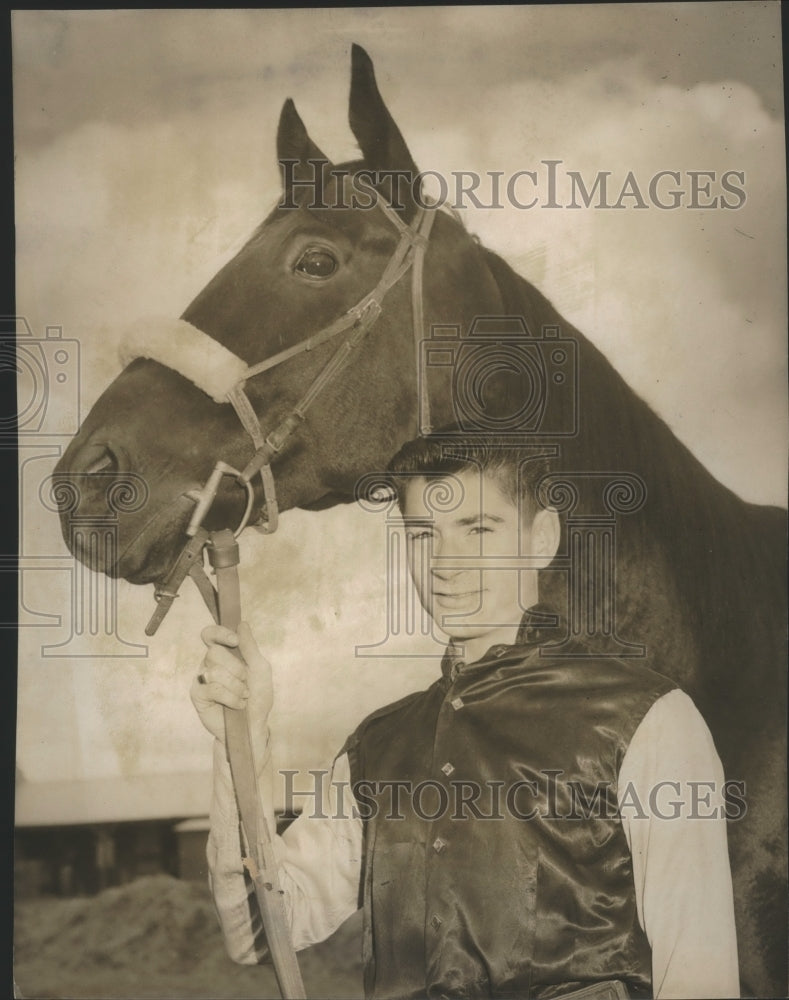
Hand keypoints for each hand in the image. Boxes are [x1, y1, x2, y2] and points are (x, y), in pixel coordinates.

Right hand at [190, 622, 273, 750]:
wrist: (254, 725)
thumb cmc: (258, 697)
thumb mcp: (260, 669)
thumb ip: (250, 647)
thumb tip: (242, 624)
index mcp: (224, 654)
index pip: (210, 635)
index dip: (219, 633)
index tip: (235, 641)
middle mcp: (210, 664)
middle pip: (214, 652)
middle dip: (236, 668)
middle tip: (245, 681)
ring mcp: (202, 680)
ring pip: (214, 671)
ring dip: (236, 685)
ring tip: (244, 695)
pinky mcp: (198, 696)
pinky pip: (212, 689)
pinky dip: (231, 697)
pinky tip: (238, 704)